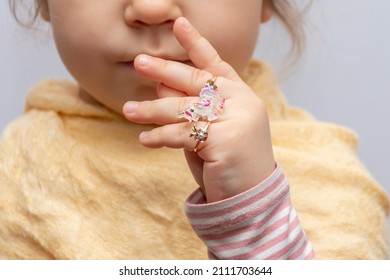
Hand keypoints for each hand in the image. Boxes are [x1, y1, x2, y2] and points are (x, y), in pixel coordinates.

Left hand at [123, 17, 274, 202]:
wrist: (249, 198)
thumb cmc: (226, 162)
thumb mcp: (207, 130)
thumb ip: (189, 108)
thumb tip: (161, 84)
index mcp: (241, 95)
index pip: (216, 64)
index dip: (196, 43)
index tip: (179, 24)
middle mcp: (242, 101)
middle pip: (197, 81)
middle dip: (165, 70)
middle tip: (139, 62)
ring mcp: (238, 119)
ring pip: (186, 108)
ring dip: (153, 109)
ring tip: (129, 110)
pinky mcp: (226, 139)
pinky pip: (183, 133)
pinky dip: (161, 136)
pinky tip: (145, 139)